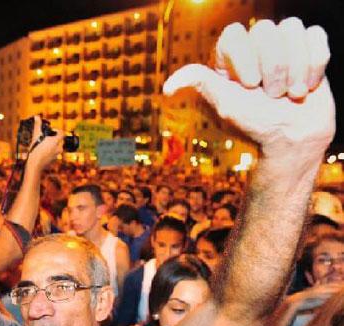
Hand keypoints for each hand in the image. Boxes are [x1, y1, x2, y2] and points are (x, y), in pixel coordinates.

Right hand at [27, 116, 62, 169]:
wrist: (35, 164)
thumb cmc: (35, 150)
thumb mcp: (36, 136)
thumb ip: (37, 125)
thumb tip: (36, 116)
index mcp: (56, 141)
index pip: (61, 133)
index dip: (57, 130)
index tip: (51, 130)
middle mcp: (59, 148)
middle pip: (60, 140)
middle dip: (54, 137)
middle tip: (47, 137)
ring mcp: (57, 155)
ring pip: (57, 147)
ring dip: (52, 144)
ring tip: (44, 144)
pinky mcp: (54, 160)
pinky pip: (54, 153)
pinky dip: (51, 151)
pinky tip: (43, 151)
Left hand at [163, 18, 334, 161]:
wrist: (293, 140)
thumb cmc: (255, 124)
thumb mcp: (224, 105)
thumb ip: (200, 83)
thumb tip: (167, 88)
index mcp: (231, 57)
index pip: (235, 33)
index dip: (245, 57)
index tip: (249, 86)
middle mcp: (255, 47)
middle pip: (266, 30)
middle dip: (273, 68)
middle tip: (271, 95)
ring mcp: (283, 46)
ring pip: (292, 28)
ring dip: (295, 67)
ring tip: (291, 92)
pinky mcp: (309, 49)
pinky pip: (316, 36)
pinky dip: (315, 63)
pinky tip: (308, 85)